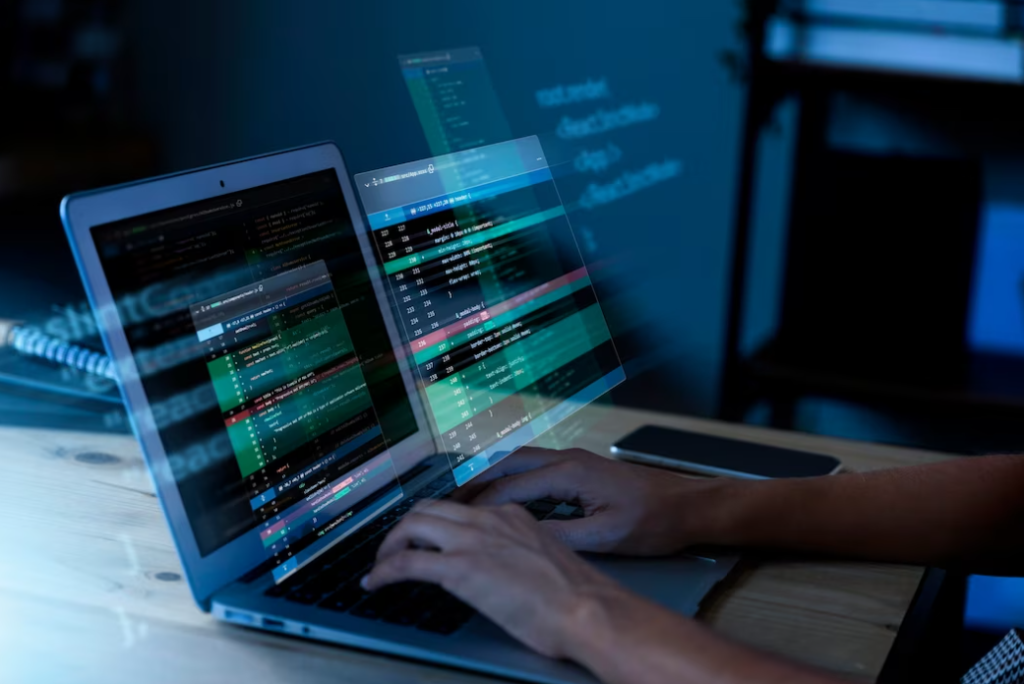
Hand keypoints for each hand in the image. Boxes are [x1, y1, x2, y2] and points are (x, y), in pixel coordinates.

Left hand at [361, 500, 628, 657]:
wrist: (588, 608)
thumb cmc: (578, 597)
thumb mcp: (545, 561)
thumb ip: (519, 556)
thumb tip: (505, 573)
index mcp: (512, 515)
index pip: (462, 509)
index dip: (437, 524)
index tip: (427, 539)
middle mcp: (489, 519)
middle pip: (430, 508)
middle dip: (406, 528)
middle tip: (395, 550)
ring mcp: (473, 540)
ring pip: (413, 524)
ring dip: (390, 545)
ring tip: (381, 566)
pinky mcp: (459, 568)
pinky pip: (407, 562)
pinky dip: (384, 570)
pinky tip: (376, 583)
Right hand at [458, 447, 725, 554]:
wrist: (688, 505)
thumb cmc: (653, 522)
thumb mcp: (604, 538)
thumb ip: (560, 536)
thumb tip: (521, 538)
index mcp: (569, 474)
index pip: (511, 487)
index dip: (481, 504)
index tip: (457, 518)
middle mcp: (568, 459)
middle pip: (509, 464)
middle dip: (478, 481)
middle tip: (449, 500)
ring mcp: (576, 460)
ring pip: (522, 461)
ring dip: (494, 477)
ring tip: (469, 497)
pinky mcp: (583, 467)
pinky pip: (537, 466)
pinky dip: (514, 478)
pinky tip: (507, 495)